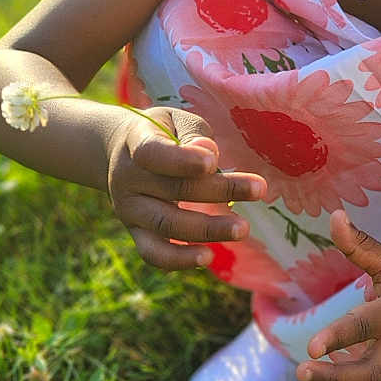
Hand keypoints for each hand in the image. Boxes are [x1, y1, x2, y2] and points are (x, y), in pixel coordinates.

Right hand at [106, 107, 267, 270]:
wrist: (122, 152)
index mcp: (136, 142)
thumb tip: (208, 152)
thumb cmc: (162, 133)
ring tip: (242, 229)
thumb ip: (193, 133)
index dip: (182, 159)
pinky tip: (208, 257)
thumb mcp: (176, 121)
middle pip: (172, 189)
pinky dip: (178, 259)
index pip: (153, 152)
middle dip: (219, 191)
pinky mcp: (137, 233)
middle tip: (259, 190)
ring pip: (166, 224)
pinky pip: (153, 253)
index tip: (213, 162)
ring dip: (207, 230)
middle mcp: (127, 178)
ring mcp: (129, 209)